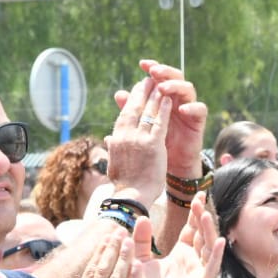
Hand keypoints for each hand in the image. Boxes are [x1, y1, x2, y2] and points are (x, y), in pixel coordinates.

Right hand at [105, 77, 170, 205]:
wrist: (131, 196)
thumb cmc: (124, 183)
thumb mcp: (114, 163)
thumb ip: (113, 148)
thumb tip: (108, 139)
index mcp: (117, 139)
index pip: (124, 114)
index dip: (131, 100)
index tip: (137, 91)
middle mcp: (125, 135)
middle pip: (134, 108)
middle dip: (142, 92)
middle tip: (148, 80)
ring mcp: (139, 139)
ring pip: (147, 112)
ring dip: (154, 96)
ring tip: (160, 84)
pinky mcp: (154, 145)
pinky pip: (159, 123)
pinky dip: (164, 110)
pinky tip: (168, 100)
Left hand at [134, 59, 208, 183]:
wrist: (167, 164)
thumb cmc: (153, 142)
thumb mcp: (141, 125)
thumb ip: (132, 109)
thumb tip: (119, 94)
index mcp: (163, 96)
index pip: (159, 76)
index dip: (153, 67)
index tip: (142, 64)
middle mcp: (177, 98)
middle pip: (175, 77)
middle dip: (165, 72)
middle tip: (154, 72)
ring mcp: (189, 107)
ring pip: (188, 88)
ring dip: (175, 86)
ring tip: (163, 89)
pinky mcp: (198, 120)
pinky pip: (200, 109)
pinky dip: (192, 107)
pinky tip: (181, 109)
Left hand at [134, 198, 225, 277]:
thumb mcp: (138, 260)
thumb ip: (141, 240)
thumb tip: (142, 217)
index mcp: (180, 255)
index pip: (192, 229)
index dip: (195, 213)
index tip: (197, 195)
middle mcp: (192, 262)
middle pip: (202, 234)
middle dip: (202, 216)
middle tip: (200, 198)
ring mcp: (198, 273)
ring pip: (208, 247)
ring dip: (209, 230)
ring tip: (204, 214)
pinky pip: (211, 267)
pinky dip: (216, 254)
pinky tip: (219, 240)